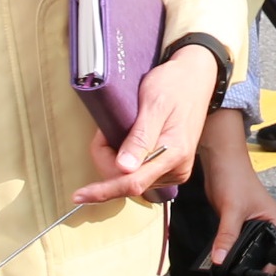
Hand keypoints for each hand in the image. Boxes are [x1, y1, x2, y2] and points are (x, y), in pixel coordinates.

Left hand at [77, 45, 214, 202]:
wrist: (195, 79)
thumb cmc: (174, 86)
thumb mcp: (154, 104)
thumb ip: (140, 137)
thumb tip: (124, 168)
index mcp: (174, 153)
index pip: (133, 182)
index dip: (104, 191)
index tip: (80, 195)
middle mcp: (176, 169)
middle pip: (127, 182)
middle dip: (108, 160)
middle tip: (105, 131)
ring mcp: (173, 170)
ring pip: (130, 179)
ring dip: (115, 160)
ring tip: (118, 131)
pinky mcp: (169, 168)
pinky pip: (138, 174)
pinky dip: (124, 161)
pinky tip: (126, 142)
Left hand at [198, 108, 275, 275]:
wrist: (222, 161)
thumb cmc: (234, 178)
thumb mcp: (231, 209)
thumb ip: (226, 236)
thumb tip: (218, 262)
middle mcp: (272, 230)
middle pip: (269, 266)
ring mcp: (258, 231)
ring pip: (255, 262)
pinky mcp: (244, 231)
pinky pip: (243, 254)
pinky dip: (235, 267)